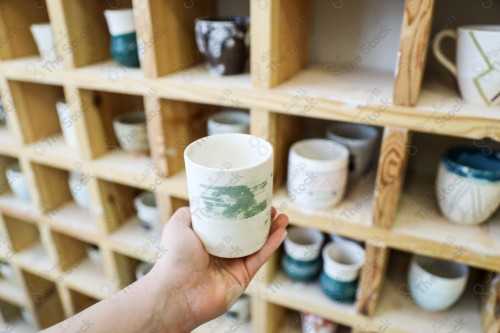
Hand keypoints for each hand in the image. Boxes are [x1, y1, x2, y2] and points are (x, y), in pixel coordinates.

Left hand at [149, 206, 287, 331]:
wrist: (178, 290)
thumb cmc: (174, 258)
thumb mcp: (177, 225)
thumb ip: (188, 213)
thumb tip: (201, 202)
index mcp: (207, 239)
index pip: (229, 223)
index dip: (242, 211)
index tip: (253, 199)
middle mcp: (222, 251)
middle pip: (247, 232)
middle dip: (261, 220)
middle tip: (271, 207)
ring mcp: (233, 264)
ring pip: (258, 244)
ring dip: (272, 230)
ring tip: (282, 216)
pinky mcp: (243, 276)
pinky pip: (260, 257)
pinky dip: (272, 245)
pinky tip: (281, 231)